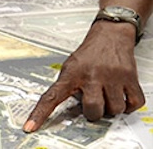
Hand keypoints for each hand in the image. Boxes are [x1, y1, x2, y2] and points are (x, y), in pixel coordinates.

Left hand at [23, 20, 143, 131]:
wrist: (109, 35)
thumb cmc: (89, 53)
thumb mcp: (71, 67)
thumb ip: (68, 86)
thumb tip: (66, 109)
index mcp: (71, 74)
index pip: (51, 97)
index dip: (40, 113)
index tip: (30, 126)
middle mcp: (91, 75)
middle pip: (92, 110)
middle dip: (94, 111)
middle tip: (94, 100)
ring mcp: (111, 77)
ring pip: (114, 110)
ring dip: (112, 107)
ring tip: (107, 94)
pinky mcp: (129, 78)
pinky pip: (133, 104)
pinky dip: (129, 105)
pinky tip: (121, 95)